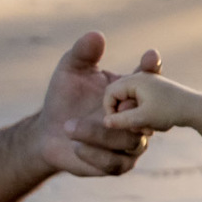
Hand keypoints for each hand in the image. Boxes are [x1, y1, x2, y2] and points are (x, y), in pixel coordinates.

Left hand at [36, 32, 160, 176]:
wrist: (49, 134)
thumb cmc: (64, 98)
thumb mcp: (70, 72)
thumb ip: (83, 53)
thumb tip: (96, 35)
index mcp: (131, 94)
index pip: (150, 81)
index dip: (152, 69)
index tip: (150, 57)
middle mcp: (139, 120)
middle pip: (145, 118)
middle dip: (125, 113)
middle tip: (104, 111)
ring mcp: (131, 145)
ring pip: (129, 143)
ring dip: (99, 135)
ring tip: (70, 127)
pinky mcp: (119, 165)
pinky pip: (115, 164)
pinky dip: (95, 154)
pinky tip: (75, 145)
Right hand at [103, 72, 193, 133]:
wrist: (198, 109)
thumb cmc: (170, 110)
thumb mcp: (144, 118)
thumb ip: (122, 120)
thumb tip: (105, 122)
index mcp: (135, 80)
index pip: (110, 94)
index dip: (111, 111)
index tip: (120, 123)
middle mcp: (140, 79)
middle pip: (119, 99)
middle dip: (125, 116)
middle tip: (139, 128)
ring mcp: (147, 86)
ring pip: (130, 105)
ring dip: (136, 120)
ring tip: (150, 128)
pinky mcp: (154, 95)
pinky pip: (140, 107)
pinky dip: (144, 118)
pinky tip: (156, 126)